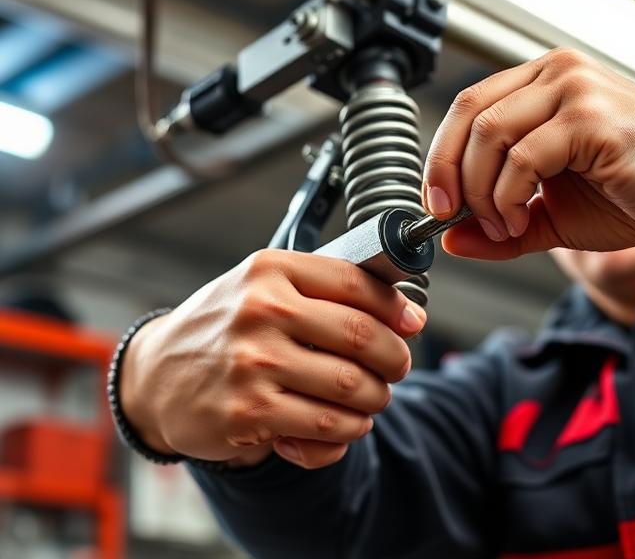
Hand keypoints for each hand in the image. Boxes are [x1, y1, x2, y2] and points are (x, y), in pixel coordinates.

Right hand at [120, 250, 425, 468]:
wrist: (155, 374)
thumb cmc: (224, 328)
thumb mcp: (263, 289)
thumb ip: (325, 293)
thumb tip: (407, 315)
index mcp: (270, 271)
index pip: (355, 282)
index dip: (396, 307)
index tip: (412, 325)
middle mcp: (261, 310)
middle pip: (362, 336)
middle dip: (394, 359)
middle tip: (395, 370)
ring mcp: (252, 362)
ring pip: (352, 387)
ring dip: (375, 400)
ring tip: (369, 400)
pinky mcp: (249, 411)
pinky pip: (327, 427)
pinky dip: (348, 432)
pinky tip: (341, 426)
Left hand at [422, 48, 634, 259]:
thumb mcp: (552, 216)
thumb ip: (501, 226)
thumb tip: (451, 239)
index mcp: (541, 84)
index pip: (468, 107)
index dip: (440, 157)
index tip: (436, 204)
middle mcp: (556, 75)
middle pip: (469, 114)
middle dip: (446, 174)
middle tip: (448, 215)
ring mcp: (575, 91)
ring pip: (490, 133)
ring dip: (481, 192)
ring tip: (501, 225)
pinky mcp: (593, 119)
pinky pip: (524, 157)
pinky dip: (507, 197)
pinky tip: (519, 221)